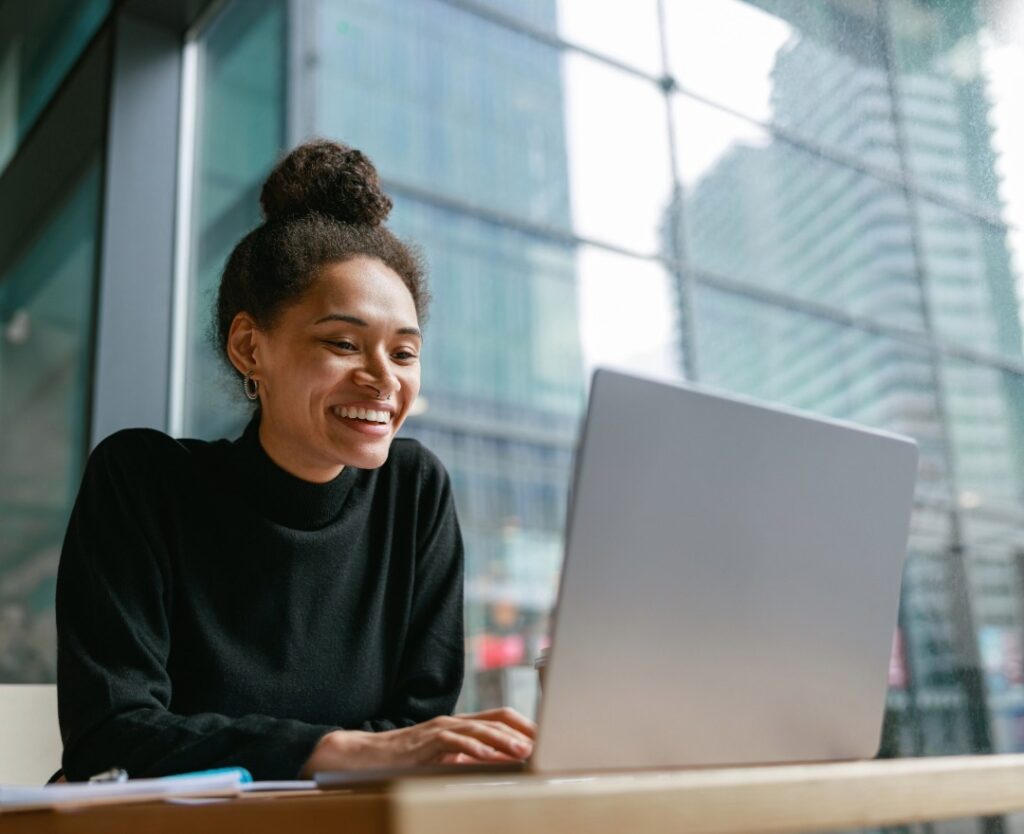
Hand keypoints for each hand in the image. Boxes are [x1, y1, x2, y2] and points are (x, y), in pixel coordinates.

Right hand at [300, 707, 535, 774]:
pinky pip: (453, 741)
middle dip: (521, 731)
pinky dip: (472, 748)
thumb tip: (497, 769)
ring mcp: (439, 729)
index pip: (500, 716)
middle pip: (495, 718)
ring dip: (503, 740)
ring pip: (478, 729)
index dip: (523, 725)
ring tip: (523, 752)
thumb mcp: (443, 760)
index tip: (544, 739)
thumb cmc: (406, 761)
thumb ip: (467, 760)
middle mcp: (453, 721)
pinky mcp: (425, 741)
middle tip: (542, 746)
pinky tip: (487, 757)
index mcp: (460, 725)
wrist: (366, 756)